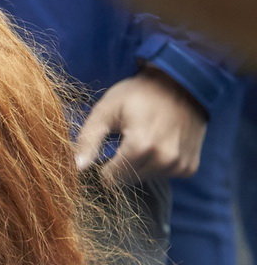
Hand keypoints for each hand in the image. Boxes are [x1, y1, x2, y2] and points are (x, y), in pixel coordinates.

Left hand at [74, 69, 207, 182]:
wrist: (181, 84)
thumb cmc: (138, 94)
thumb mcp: (106, 110)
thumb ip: (88, 140)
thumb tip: (76, 168)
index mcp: (141, 146)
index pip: (111, 178)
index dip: (103, 166)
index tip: (107, 147)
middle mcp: (164, 159)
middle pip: (127, 180)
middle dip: (120, 164)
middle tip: (125, 139)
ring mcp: (180, 164)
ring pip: (145, 178)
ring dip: (138, 165)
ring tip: (142, 138)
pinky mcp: (190, 167)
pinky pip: (163, 176)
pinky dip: (156, 165)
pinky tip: (157, 144)